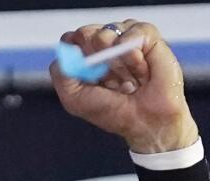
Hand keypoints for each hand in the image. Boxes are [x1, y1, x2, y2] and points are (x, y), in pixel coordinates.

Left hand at [50, 20, 199, 153]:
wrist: (145, 122)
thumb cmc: (112, 112)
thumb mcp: (75, 99)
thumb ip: (61, 74)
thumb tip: (66, 48)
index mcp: (85, 62)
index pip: (71, 40)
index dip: (72, 49)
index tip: (81, 64)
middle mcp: (104, 49)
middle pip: (87, 31)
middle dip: (90, 49)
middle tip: (102, 69)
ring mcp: (126, 42)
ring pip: (111, 28)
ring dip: (114, 55)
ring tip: (125, 79)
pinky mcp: (148, 39)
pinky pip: (136, 30)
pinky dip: (133, 52)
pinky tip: (140, 71)